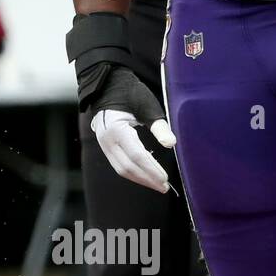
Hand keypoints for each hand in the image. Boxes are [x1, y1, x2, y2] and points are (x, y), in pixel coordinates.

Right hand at [90, 67, 175, 193]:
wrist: (107, 89)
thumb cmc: (130, 94)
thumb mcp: (147, 106)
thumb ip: (159, 126)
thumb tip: (171, 144)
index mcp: (117, 130)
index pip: (136, 156)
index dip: (151, 169)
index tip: (165, 178)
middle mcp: (107, 141)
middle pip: (128, 167)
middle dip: (146, 179)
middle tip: (163, 187)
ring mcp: (104, 146)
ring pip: (122, 169)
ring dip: (140, 179)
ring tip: (156, 184)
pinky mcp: (106, 148)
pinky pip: (119, 165)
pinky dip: (133, 172)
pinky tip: (146, 174)